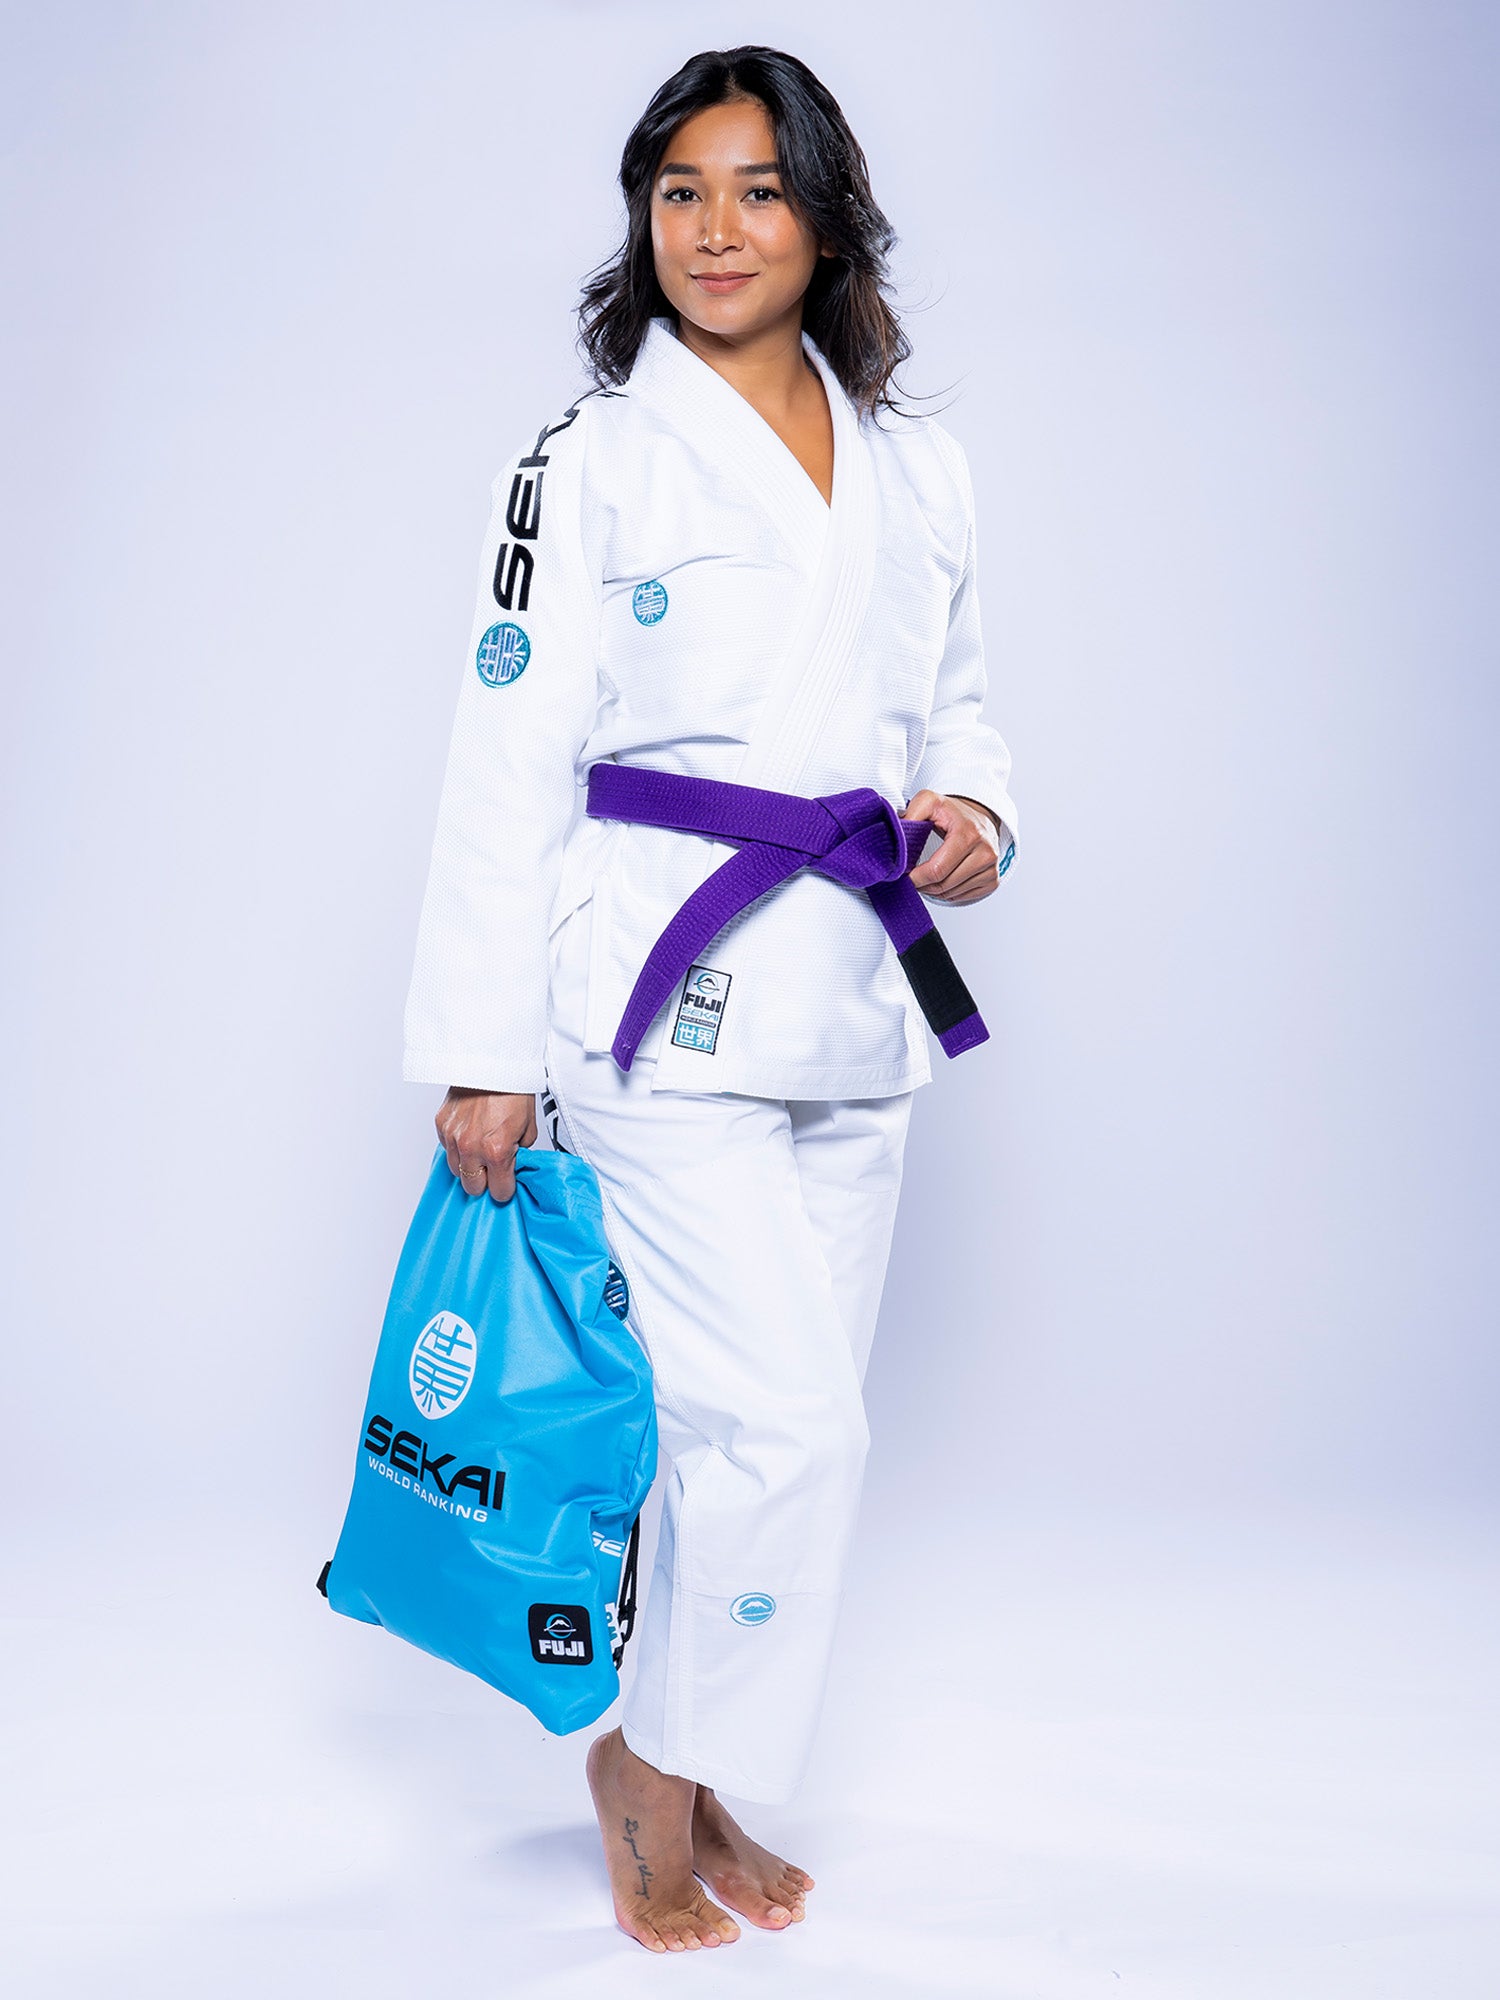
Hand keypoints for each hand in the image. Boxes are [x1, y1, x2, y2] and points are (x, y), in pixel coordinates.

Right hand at [435, 1088, 537, 1203]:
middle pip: (473, 1187)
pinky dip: (457, 1147)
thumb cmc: (513, 1092)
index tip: (507, 1182)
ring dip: (468, 1165)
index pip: (499, 1191)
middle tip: (492, 1169)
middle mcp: (471, 1148)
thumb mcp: (528, 1129)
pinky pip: (447, 1149)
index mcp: (496, 1152)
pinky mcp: (442, 1125)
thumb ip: (519, 1153)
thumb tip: (513, 1165)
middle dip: (485, 1181)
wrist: (494, 1065)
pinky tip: (469, 1135)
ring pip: (456, 1170)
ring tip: (480, 1151)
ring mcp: (453, 1137)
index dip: (505, 1188)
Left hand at [902, 791, 1003, 904]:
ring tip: (926, 876)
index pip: (937, 870)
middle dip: (922, 885)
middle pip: (943, 885)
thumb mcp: (929, 802)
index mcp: (969, 834)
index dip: (916, 877)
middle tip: (912, 876)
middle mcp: (985, 853)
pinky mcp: (993, 880)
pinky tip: (942, 880)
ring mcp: (991, 869)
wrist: (979, 817)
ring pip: (952, 894)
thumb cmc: (953, 813)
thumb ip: (911, 816)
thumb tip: (898, 839)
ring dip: (933, 890)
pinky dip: (947, 893)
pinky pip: (963, 897)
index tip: (905, 874)